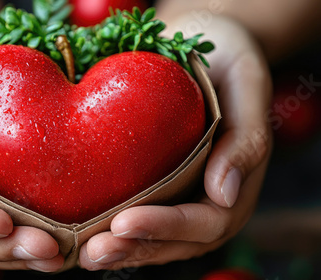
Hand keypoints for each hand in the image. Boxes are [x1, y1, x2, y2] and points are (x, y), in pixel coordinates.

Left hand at [79, 15, 271, 270]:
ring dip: (117, 249)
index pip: (205, 223)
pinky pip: (132, 216)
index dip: (166, 228)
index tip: (125, 223)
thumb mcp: (248, 87)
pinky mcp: (152, 187)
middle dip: (133, 249)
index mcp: (234, 187)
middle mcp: (205, 201)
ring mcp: (177, 198)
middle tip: (93, 251)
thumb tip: (224, 194)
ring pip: (151, 239)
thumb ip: (246, 141)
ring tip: (82, 253)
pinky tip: (79, 233)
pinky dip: (108, 229)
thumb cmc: (228, 62)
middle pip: (173, 243)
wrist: (203, 46)